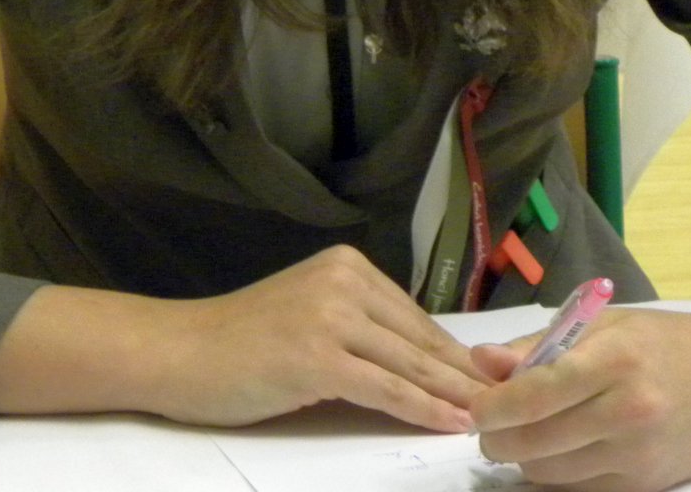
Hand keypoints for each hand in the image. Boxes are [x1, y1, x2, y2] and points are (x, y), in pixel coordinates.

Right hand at [145, 245, 491, 431]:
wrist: (180, 352)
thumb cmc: (240, 343)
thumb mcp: (310, 317)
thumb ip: (361, 327)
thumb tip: (421, 359)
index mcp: (348, 267)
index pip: (416, 318)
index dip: (455, 354)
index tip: (492, 378)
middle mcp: (345, 281)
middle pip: (419, 340)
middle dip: (464, 376)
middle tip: (510, 400)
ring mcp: (330, 316)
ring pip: (409, 365)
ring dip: (454, 396)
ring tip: (493, 417)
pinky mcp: (317, 356)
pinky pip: (385, 389)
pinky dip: (422, 409)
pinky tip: (450, 423)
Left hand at [468, 306, 690, 491]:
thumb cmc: (666, 343)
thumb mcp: (603, 325)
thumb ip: (538, 347)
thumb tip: (482, 363)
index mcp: (614, 359)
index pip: (534, 394)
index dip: (492, 407)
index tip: (476, 407)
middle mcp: (627, 411)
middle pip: (533, 443)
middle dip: (498, 439)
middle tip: (492, 425)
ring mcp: (638, 454)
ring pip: (550, 474)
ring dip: (525, 459)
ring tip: (529, 433)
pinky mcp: (647, 484)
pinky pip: (579, 490)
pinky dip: (558, 476)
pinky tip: (563, 450)